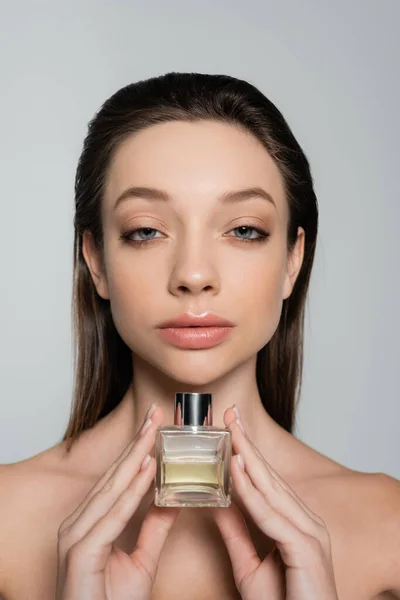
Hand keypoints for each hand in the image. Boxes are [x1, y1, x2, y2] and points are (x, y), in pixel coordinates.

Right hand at [56, 404, 179, 599]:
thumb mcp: (141, 561)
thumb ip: (154, 529)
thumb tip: (173, 501)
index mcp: (88, 523)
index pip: (116, 479)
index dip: (136, 450)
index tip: (154, 426)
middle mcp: (77, 524)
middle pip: (113, 476)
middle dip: (137, 444)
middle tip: (155, 414)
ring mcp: (75, 537)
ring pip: (112, 489)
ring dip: (135, 458)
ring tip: (154, 432)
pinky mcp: (81, 552)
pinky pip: (113, 515)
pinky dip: (132, 491)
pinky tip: (148, 470)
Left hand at [209, 406, 338, 599]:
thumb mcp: (249, 566)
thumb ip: (236, 533)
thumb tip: (217, 504)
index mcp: (296, 523)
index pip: (267, 480)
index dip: (247, 452)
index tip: (230, 427)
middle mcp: (307, 522)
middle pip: (269, 476)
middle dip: (247, 443)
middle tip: (229, 414)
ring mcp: (310, 533)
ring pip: (271, 489)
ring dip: (248, 457)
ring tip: (229, 431)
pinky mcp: (306, 548)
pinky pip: (270, 515)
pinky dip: (250, 491)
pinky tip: (235, 470)